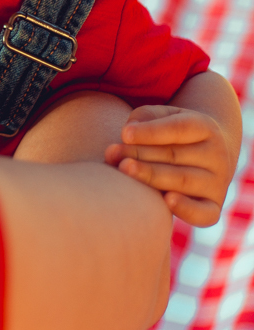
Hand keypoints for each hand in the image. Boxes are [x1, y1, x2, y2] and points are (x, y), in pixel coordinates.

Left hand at [105, 105, 234, 226]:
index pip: (179, 128)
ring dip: (150, 176)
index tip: (124, 133)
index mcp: (205, 127)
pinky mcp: (213, 206)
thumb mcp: (161, 116)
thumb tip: (128, 135)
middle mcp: (217, 156)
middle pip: (174, 155)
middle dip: (140, 154)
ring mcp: (217, 183)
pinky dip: (187, 209)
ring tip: (123, 168)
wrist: (204, 156)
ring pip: (182, 180)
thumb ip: (144, 118)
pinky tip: (167, 201)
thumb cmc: (169, 133)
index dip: (151, 132)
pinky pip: (204, 213)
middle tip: (112, 153)